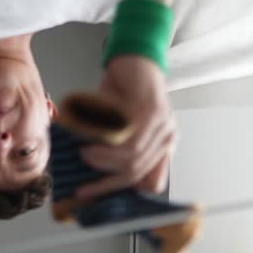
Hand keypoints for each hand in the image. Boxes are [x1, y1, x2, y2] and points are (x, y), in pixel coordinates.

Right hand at [77, 56, 175, 199]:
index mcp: (164, 145)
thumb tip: (103, 177)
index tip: (98, 195)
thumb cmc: (126, 92)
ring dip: (104, 161)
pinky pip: (128, 136)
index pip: (151, 182)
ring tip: (84, 156)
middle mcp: (168, 137)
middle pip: (138, 171)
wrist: (134, 58)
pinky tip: (91, 142)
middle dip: (107, 182)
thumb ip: (120, 149)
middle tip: (85, 184)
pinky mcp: (150, 111)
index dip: (125, 191)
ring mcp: (161, 125)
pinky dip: (106, 143)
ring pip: (133, 157)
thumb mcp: (123, 126)